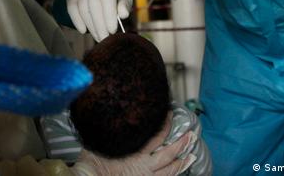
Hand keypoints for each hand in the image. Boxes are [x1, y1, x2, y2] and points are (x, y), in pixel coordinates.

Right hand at [66, 0, 132, 41]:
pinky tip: (83, 31)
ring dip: (90, 25)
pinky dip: (76, 20)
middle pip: (93, 4)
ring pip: (82, 7)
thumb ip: (125, 4)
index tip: (112, 31)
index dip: (109, 15)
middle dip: (99, 25)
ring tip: (98, 37)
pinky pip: (72, 7)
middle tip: (104, 39)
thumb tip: (123, 14)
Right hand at [71, 113, 195, 175]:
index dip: (166, 124)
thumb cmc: (91, 164)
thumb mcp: (97, 142)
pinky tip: (177, 173)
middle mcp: (143, 165)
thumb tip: (109, 114)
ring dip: (182, 162)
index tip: (171, 115)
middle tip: (192, 135)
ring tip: (191, 156)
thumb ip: (108, 131)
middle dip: (181, 144)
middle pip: (168, 153)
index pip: (157, 135)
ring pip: (169, 171)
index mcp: (135, 151)